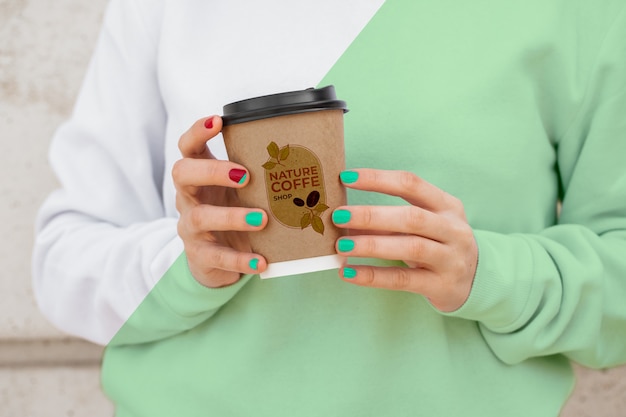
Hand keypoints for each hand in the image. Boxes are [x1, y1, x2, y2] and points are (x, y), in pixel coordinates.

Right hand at [173, 116, 267, 286]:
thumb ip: (263, 175)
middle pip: (183, 173)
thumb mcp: (244, 192)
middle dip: (212, 171)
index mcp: (200, 176)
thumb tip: (318, 153)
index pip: (188, 146)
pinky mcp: (200, 255)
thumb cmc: (237, 213)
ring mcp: (191, 227)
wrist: (216, 261)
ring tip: (262, 219)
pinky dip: (240, 259)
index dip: (197, 131)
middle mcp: (189, 197)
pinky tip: (261, 262)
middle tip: (245, 175)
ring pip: (200, 217)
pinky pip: (216, 257)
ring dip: (232, 216)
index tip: (218, 120)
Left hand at [332, 169, 477, 311]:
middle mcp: (453, 229)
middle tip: (338, 216)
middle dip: (371, 215)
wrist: (477, 281)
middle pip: (411, 217)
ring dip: (372, 245)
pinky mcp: (442, 286)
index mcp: (447, 205)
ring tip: (341, 246)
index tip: (346, 177)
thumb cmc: (439, 245)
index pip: (411, 184)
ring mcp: (450, 258)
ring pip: (410, 247)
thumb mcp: (423, 226)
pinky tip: (348, 273)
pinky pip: (404, 279)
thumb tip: (343, 217)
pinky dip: (373, 276)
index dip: (378, 179)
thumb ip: (389, 220)